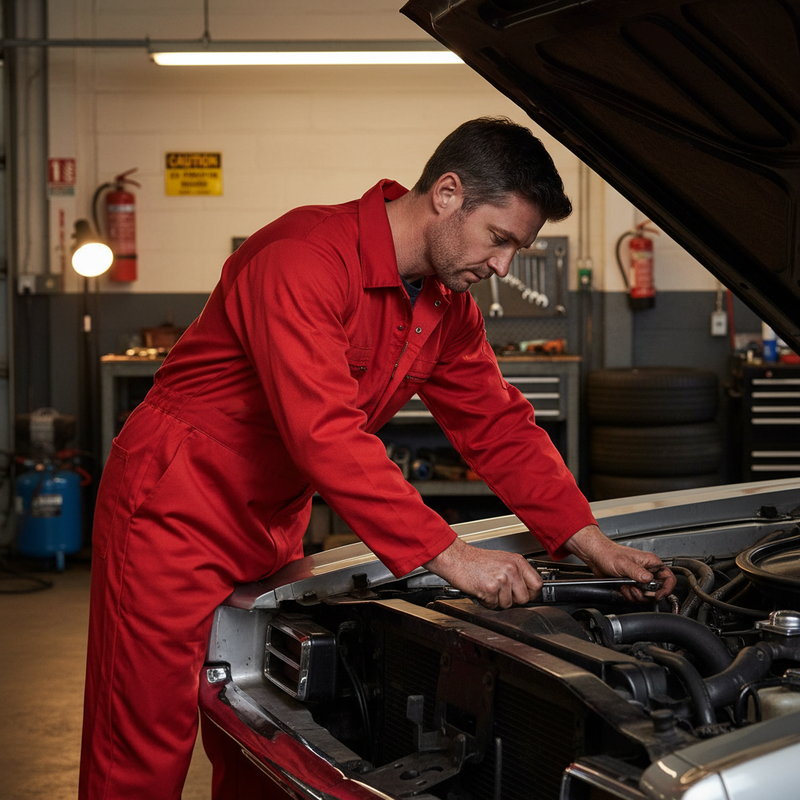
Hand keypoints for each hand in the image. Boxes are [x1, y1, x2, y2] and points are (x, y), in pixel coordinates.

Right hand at [424, 537, 541, 608]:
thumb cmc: (476, 560)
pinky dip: (487, 602)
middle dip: (513, 600)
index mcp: (517, 561)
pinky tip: (482, 590)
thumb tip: (527, 589)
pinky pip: (494, 605)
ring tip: (489, 588)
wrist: (457, 558)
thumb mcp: (502, 560)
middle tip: (501, 593)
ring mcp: (502, 579)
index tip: (524, 595)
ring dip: (497, 601)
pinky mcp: (490, 589)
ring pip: (508, 604)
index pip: (537, 584)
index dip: (531, 593)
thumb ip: (516, 572)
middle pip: (524, 598)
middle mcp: (511, 569)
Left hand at [563, 525, 676, 601]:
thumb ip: (637, 572)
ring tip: (626, 587)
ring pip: (646, 596)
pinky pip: (636, 596)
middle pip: (657, 590)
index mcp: (651, 562)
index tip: (657, 595)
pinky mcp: (632, 584)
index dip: (666, 589)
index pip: (669, 578)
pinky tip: (623, 589)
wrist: (595, 556)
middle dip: (645, 594)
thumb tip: (648, 579)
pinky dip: (630, 596)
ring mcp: (640, 578)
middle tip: (635, 590)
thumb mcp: (623, 563)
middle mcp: (647, 570)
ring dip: (636, 596)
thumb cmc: (608, 553)